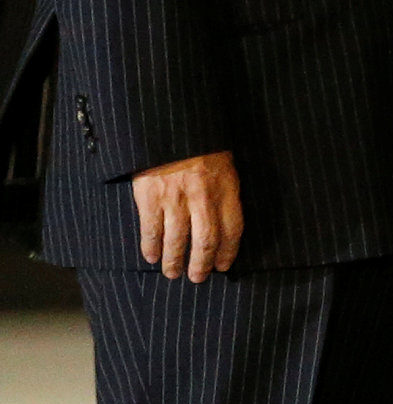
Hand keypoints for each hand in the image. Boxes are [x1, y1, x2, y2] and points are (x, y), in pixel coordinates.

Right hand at [132, 152, 242, 281]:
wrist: (171, 125)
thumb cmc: (201, 144)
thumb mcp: (225, 163)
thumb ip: (225, 190)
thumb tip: (225, 220)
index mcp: (226, 188)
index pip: (232, 229)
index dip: (228, 251)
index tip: (223, 266)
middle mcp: (202, 197)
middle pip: (206, 241)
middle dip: (201, 264)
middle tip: (198, 278)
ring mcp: (175, 198)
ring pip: (177, 239)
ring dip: (174, 261)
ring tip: (172, 273)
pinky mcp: (150, 196)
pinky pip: (151, 228)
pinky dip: (150, 246)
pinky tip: (150, 257)